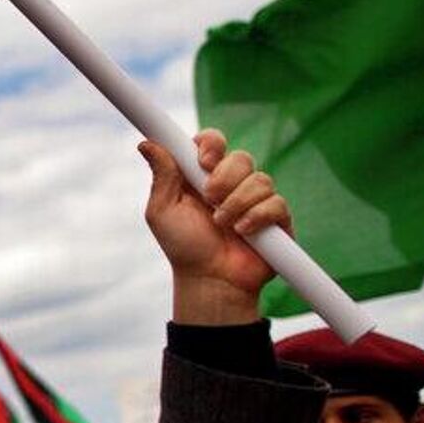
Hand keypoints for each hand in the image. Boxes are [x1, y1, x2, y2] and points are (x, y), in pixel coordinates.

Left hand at [140, 130, 289, 324]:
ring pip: (260, 179)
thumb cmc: (184, 246)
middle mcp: (232, 183)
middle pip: (241, 157)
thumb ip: (162, 175)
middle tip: (210, 200)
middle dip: (224, 178)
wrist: (210, 280)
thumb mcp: (163, 211)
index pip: (213, 142)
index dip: (211, 144)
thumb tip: (146, 144)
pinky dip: (256, 217)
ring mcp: (256, 199)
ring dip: (236, 203)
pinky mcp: (277, 217)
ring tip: (222, 225)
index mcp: (203, 176)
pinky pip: (276, 202)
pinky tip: (243, 232)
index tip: (203, 160)